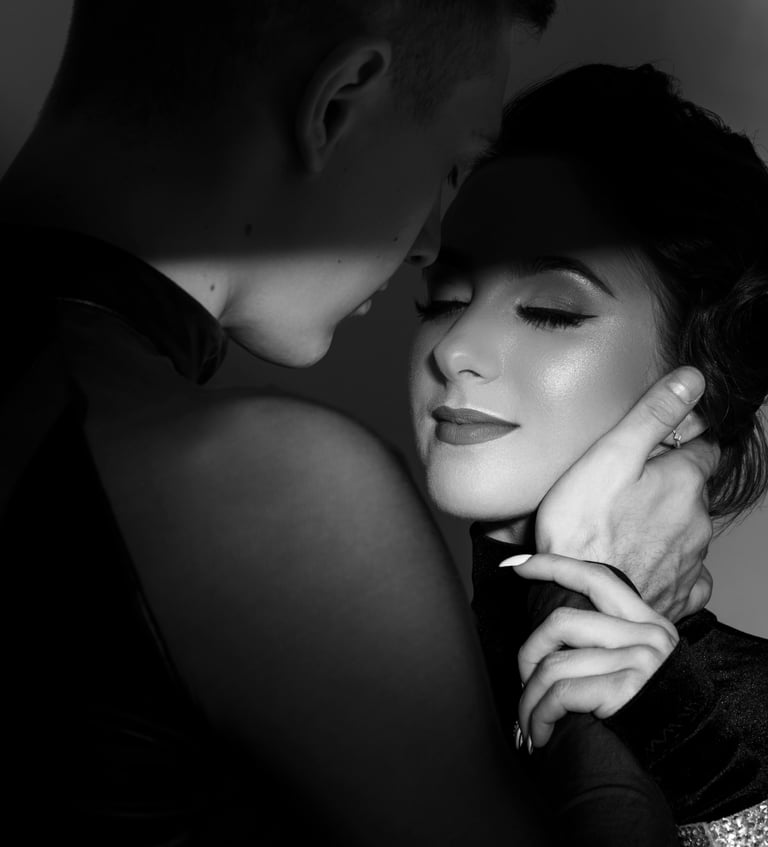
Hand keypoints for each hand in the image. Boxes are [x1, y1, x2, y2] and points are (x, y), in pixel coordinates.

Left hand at [502, 553, 678, 748]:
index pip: (595, 578)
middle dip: (529, 652)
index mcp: (646, 620)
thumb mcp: (640, 659)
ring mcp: (638, 660)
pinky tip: (539, 732)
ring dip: (529, 698)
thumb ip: (608, 637)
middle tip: (524, 680)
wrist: (692, 751)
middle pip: (561, 621)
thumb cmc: (652, 706)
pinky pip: (561, 694)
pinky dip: (540, 715)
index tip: (517, 565)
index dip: (553, 566)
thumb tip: (551, 630)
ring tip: (527, 718)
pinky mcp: (626, 690)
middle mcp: (646, 634)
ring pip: (554, 665)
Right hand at [535, 367, 718, 621]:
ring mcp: (691, 561)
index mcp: (683, 482)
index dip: (681, 444)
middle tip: (628, 491)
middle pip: (692, 492)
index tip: (658, 448)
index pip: (702, 450)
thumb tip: (693, 378)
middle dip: (669, 487)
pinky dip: (671, 565)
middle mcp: (697, 521)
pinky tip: (644, 563)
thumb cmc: (583, 529)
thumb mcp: (611, 455)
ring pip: (688, 531)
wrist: (579, 602)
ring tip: (625, 529)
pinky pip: (686, 574)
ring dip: (667, 525)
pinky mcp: (680, 595)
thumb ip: (652, 415)